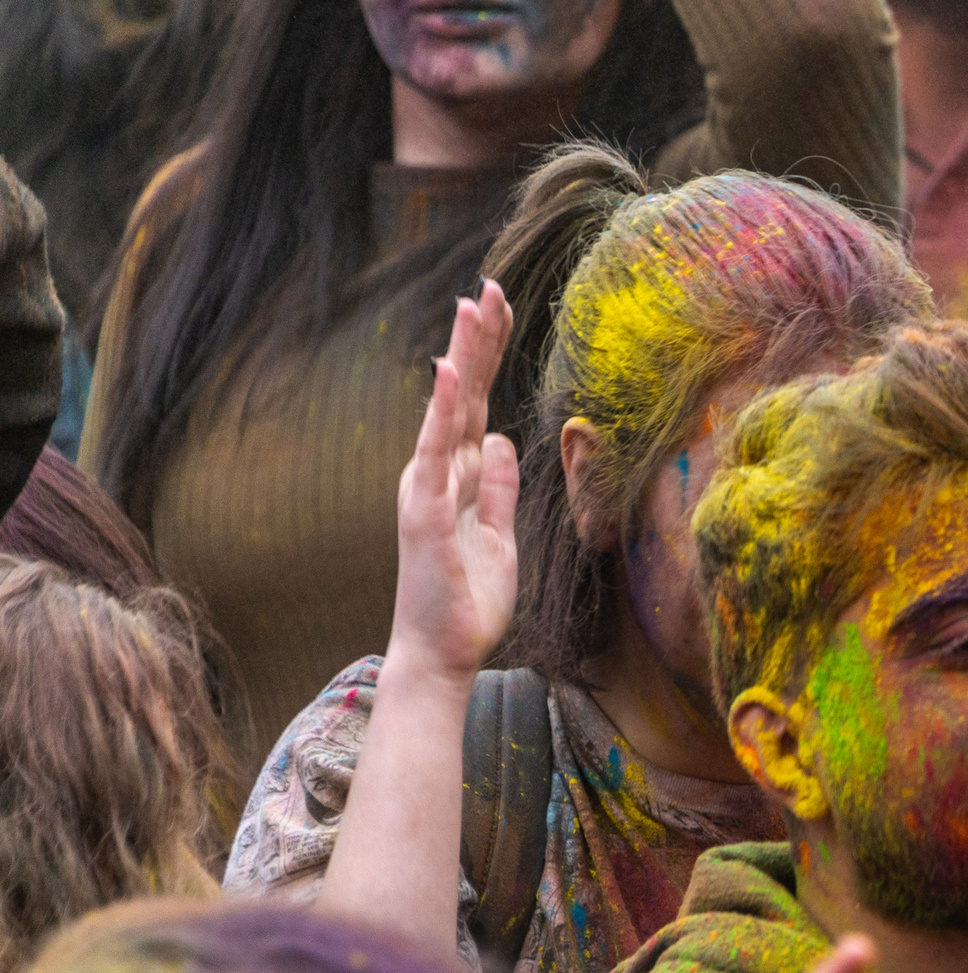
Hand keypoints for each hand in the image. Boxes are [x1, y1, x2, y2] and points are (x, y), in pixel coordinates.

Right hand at [392, 279, 519, 684]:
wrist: (443, 652)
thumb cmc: (468, 600)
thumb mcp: (499, 535)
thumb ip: (498, 488)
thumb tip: (504, 441)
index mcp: (458, 475)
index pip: (478, 403)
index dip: (490, 357)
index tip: (503, 309)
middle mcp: (437, 471)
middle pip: (464, 393)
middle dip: (478, 341)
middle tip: (491, 287)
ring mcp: (427, 486)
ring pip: (447, 409)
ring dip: (460, 357)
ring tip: (469, 306)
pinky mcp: (424, 509)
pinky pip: (434, 451)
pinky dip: (442, 409)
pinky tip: (449, 371)